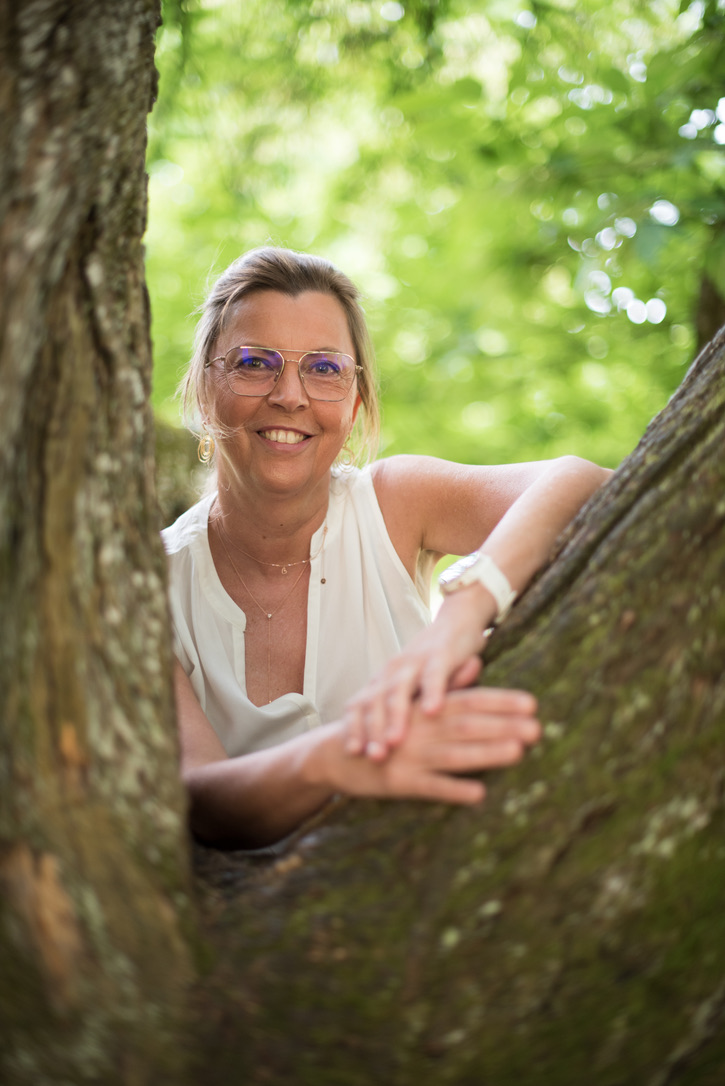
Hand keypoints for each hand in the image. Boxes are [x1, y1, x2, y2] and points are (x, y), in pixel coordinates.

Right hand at [328, 687, 539, 804]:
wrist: (336, 754)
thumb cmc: (383, 727)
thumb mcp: (412, 703)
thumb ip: (446, 686)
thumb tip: (476, 663)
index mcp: (426, 707)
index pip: (470, 700)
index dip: (501, 701)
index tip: (532, 704)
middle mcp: (420, 727)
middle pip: (467, 724)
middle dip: (503, 726)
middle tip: (537, 728)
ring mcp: (410, 755)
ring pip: (453, 753)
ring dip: (486, 753)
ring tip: (518, 753)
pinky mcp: (398, 781)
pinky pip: (430, 786)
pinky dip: (453, 790)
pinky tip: (479, 794)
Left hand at [344, 583, 496, 759]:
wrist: (458, 620)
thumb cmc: (433, 663)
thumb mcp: (413, 689)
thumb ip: (402, 712)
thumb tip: (388, 749)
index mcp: (383, 680)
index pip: (359, 705)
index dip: (354, 728)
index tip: (353, 753)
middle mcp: (393, 671)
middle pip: (375, 702)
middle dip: (372, 731)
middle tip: (373, 757)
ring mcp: (415, 662)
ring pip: (399, 690)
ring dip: (396, 717)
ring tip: (395, 742)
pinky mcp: (440, 655)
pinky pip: (434, 675)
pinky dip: (432, 693)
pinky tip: (432, 712)